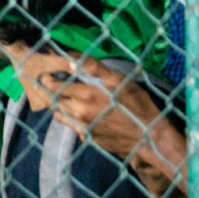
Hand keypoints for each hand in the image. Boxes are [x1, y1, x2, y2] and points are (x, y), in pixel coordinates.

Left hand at [39, 57, 164, 160]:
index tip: (48, 75)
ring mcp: (83, 128)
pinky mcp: (89, 139)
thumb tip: (70, 58)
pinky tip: (85, 115)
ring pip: (60, 116)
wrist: (151, 137)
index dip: (48, 80)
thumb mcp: (119, 80)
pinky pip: (73, 127)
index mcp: (86, 95)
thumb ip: (94, 67)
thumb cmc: (137, 104)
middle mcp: (79, 113)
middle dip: (51, 93)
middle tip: (56, 86)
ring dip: (60, 107)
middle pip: (53, 102)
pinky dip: (73, 119)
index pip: (53, 87)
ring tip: (69, 99)